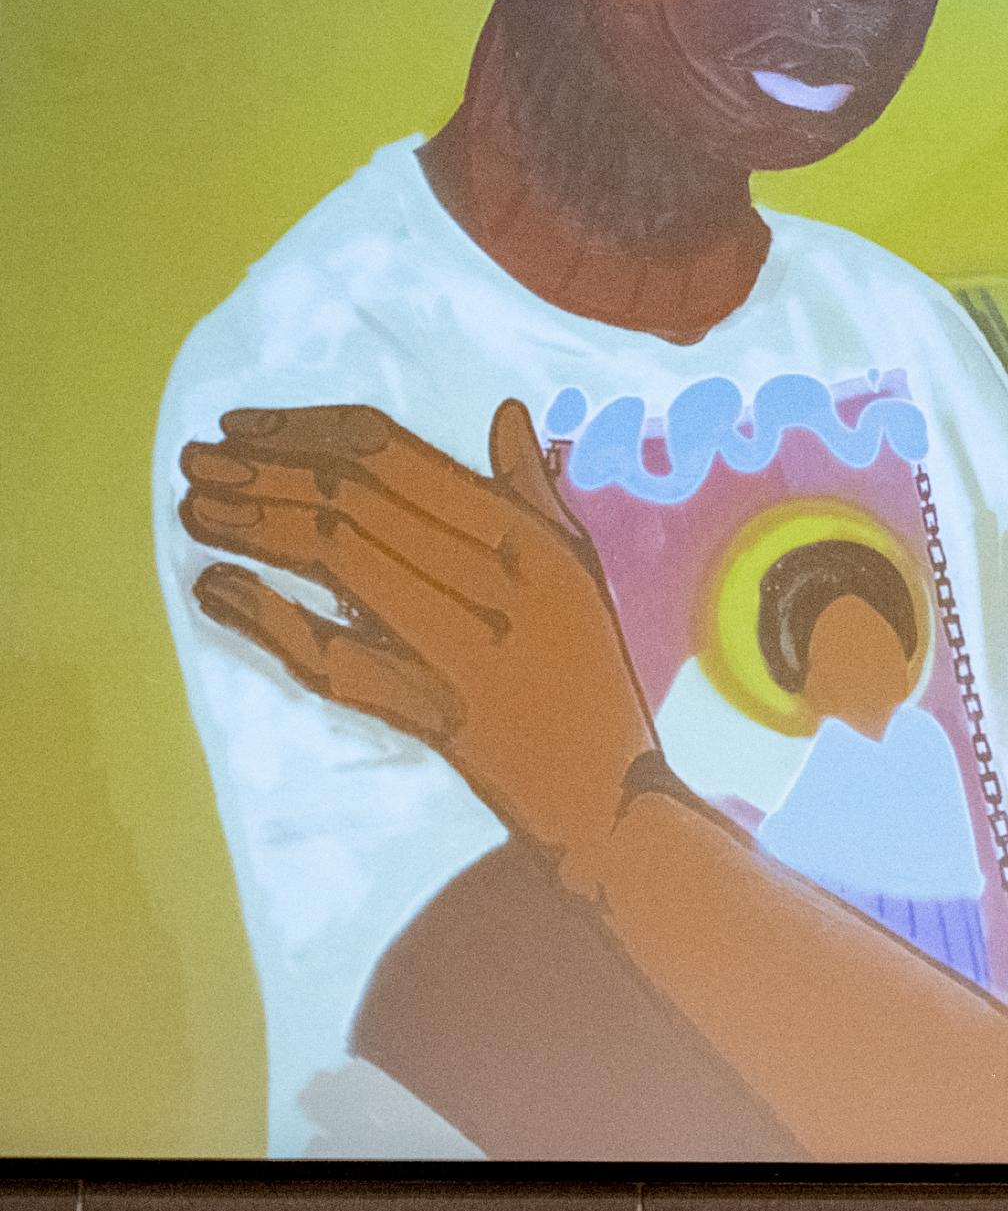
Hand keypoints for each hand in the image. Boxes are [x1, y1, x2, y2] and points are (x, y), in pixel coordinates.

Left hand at [179, 400, 659, 869]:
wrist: (609, 796)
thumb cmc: (591, 677)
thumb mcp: (580, 575)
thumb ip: (537, 494)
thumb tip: (507, 414)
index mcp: (532, 541)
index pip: (395, 458)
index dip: (304, 432)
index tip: (241, 429)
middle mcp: (503, 586)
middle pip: (356, 502)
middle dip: (261, 473)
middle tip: (195, 463)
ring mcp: (467, 651)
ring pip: (340, 561)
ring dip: (253, 527)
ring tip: (195, 509)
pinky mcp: (432, 713)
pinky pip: (335, 656)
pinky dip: (267, 617)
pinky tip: (216, 586)